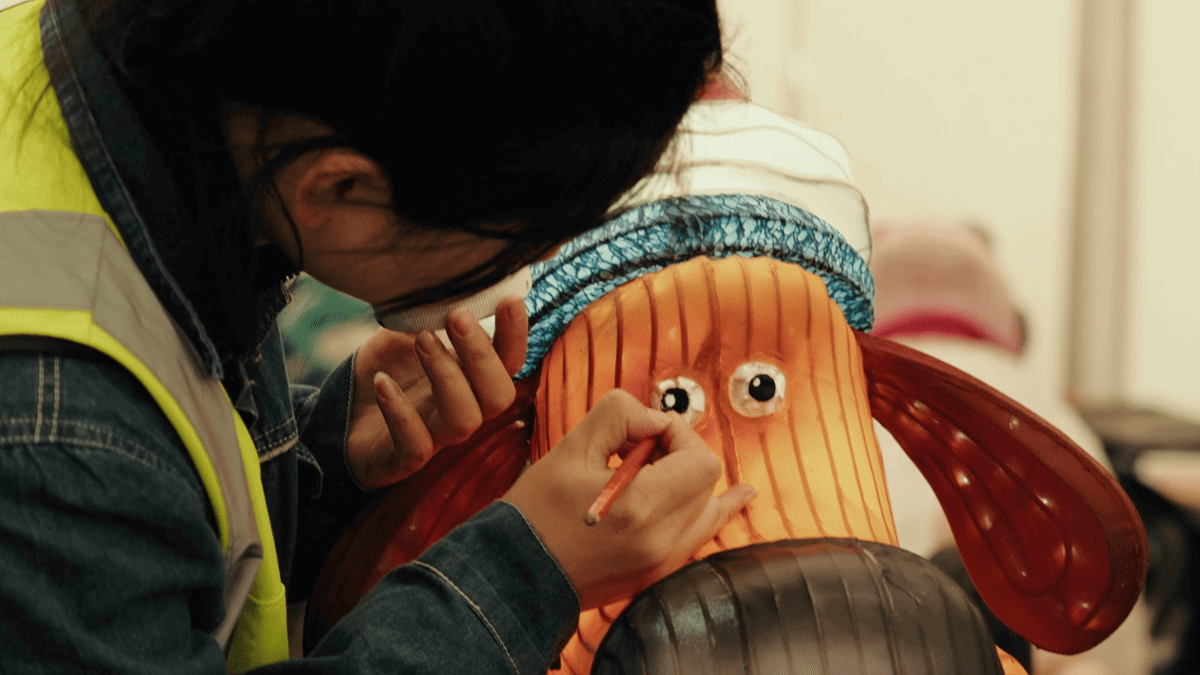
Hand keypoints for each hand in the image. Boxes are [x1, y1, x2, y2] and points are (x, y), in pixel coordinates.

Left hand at [346, 296, 527, 489]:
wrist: (342, 414)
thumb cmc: (388, 369)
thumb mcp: (410, 330)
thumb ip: (434, 312)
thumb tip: (452, 274)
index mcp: (472, 379)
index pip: (510, 362)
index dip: (516, 335)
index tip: (509, 300)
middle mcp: (463, 409)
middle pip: (499, 396)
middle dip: (482, 355)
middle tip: (457, 316)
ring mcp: (436, 437)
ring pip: (464, 419)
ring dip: (447, 375)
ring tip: (422, 339)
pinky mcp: (403, 459)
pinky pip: (415, 446)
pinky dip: (401, 412)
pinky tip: (383, 382)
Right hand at [502, 389, 756, 609]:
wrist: (512, 578)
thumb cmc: (533, 515)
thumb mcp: (571, 447)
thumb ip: (620, 414)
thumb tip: (653, 418)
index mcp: (641, 508)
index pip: (699, 457)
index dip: (675, 434)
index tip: (640, 434)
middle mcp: (661, 541)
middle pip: (707, 479)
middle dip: (680, 453)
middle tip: (637, 452)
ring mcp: (661, 563)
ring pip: (710, 509)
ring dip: (692, 480)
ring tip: (668, 465)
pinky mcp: (655, 575)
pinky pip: (702, 537)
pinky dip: (712, 511)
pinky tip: (739, 496)